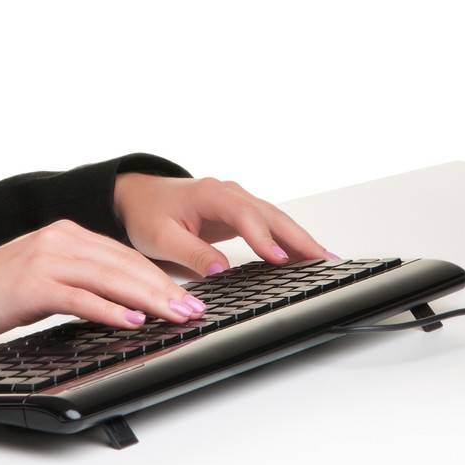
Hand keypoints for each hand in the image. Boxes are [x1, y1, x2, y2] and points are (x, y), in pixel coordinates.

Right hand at [0, 219, 209, 344]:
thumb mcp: (45, 278)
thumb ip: (80, 281)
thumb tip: (124, 303)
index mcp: (66, 234)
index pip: (125, 255)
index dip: (160, 277)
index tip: (188, 297)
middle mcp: (60, 239)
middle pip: (124, 264)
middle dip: (165, 289)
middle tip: (194, 310)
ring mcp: (45, 258)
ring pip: (110, 277)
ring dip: (148, 299)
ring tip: (176, 316)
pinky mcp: (31, 283)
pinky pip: (80, 296)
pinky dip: (109, 308)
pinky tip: (131, 320)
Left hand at [112, 174, 339, 276]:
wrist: (138, 196)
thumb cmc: (147, 213)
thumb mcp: (160, 237)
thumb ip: (191, 253)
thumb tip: (220, 271)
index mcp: (210, 194)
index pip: (244, 215)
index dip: (263, 237)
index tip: (280, 259)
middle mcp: (229, 193)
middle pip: (271, 215)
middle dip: (300, 238)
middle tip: (326, 261)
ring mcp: (237, 201)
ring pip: (276, 219)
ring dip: (300, 239)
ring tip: (326, 262)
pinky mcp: (239, 213)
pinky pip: (269, 225)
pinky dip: (288, 240)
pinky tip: (304, 256)